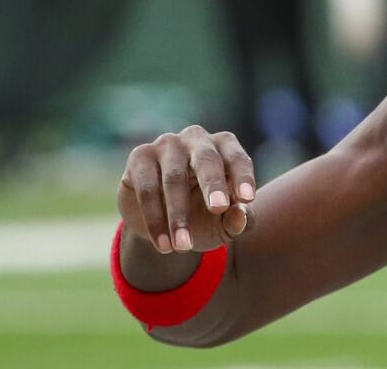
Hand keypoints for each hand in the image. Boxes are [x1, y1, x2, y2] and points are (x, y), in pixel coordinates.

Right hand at [118, 125, 255, 253]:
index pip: (237, 159)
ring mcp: (166, 145)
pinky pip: (147, 189)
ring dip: (178, 215)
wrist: (163, 224)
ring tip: (183, 247)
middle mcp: (196, 139)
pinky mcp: (140, 157)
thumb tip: (241, 217)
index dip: (243, 177)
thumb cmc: (203, 214)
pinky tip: (163, 245)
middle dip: (213, 184)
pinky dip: (155, 219)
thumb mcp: (224, 223)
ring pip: (173, 178)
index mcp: (224, 147)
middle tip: (218, 208)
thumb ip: (239, 220)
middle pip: (206, 159)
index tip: (247, 199)